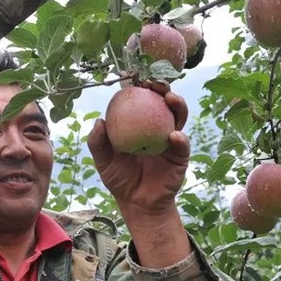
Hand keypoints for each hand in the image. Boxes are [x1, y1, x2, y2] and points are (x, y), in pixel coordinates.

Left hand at [86, 85, 189, 216]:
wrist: (136, 203)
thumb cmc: (119, 178)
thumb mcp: (103, 161)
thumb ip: (98, 142)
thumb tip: (99, 121)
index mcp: (139, 124)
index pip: (141, 101)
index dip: (140, 88)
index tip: (135, 77)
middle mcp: (157, 127)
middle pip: (163, 102)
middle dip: (163, 88)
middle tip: (155, 83)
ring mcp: (171, 140)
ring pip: (178, 117)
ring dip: (177, 105)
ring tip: (170, 99)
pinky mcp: (180, 156)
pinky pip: (182, 145)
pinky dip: (180, 138)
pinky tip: (173, 135)